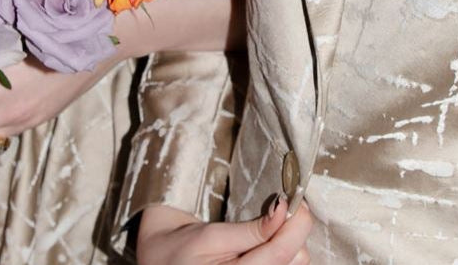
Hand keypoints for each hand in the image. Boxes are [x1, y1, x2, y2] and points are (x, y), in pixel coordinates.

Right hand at [137, 199, 311, 264]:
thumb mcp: (211, 236)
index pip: (280, 254)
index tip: (295, 199)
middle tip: (275, 210)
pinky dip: (284, 250)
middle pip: (295, 260)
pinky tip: (268, 243)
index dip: (295, 224)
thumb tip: (282, 209)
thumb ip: (249, 230)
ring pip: (296, 263)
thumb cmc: (179, 251)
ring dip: (288, 241)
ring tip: (268, 229)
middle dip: (291, 231)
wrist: (161, 264)